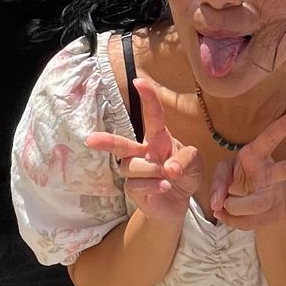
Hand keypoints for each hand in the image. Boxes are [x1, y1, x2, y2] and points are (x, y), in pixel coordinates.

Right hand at [84, 73, 201, 227]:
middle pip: (121, 144)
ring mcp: (134, 171)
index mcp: (157, 139)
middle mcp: (142, 152)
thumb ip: (186, 159)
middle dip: (106, 140)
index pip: (153, 116)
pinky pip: (136, 184)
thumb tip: (169, 168)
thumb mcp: (194, 163)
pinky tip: (164, 187)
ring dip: (153, 171)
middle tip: (90, 140)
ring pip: (133, 166)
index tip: (139, 81)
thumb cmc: (183, 175)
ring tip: (168, 178)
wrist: (179, 204)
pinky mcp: (132, 189)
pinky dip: (154, 186)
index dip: (147, 98)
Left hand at [208, 109, 285, 229]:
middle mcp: (271, 173)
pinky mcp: (272, 214)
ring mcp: (274, 194)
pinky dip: (232, 221)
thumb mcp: (224, 171)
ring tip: (221, 208)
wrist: (248, 204)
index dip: (285, 125)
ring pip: (260, 203)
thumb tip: (218, 205)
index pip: (272, 137)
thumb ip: (219, 182)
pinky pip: (249, 222)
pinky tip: (226, 215)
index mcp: (258, 154)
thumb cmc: (237, 177)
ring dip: (236, 207)